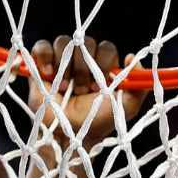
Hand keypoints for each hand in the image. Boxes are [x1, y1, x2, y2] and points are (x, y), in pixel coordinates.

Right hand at [25, 36, 143, 151]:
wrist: (67, 136)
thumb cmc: (96, 122)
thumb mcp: (126, 107)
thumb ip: (138, 86)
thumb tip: (132, 57)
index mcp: (102, 66)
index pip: (106, 48)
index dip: (104, 63)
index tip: (101, 85)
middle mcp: (82, 61)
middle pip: (85, 42)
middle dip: (84, 69)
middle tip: (83, 91)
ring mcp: (60, 61)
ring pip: (64, 42)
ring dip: (66, 67)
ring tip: (65, 89)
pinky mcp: (39, 66)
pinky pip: (41, 46)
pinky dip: (45, 58)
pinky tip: (49, 75)